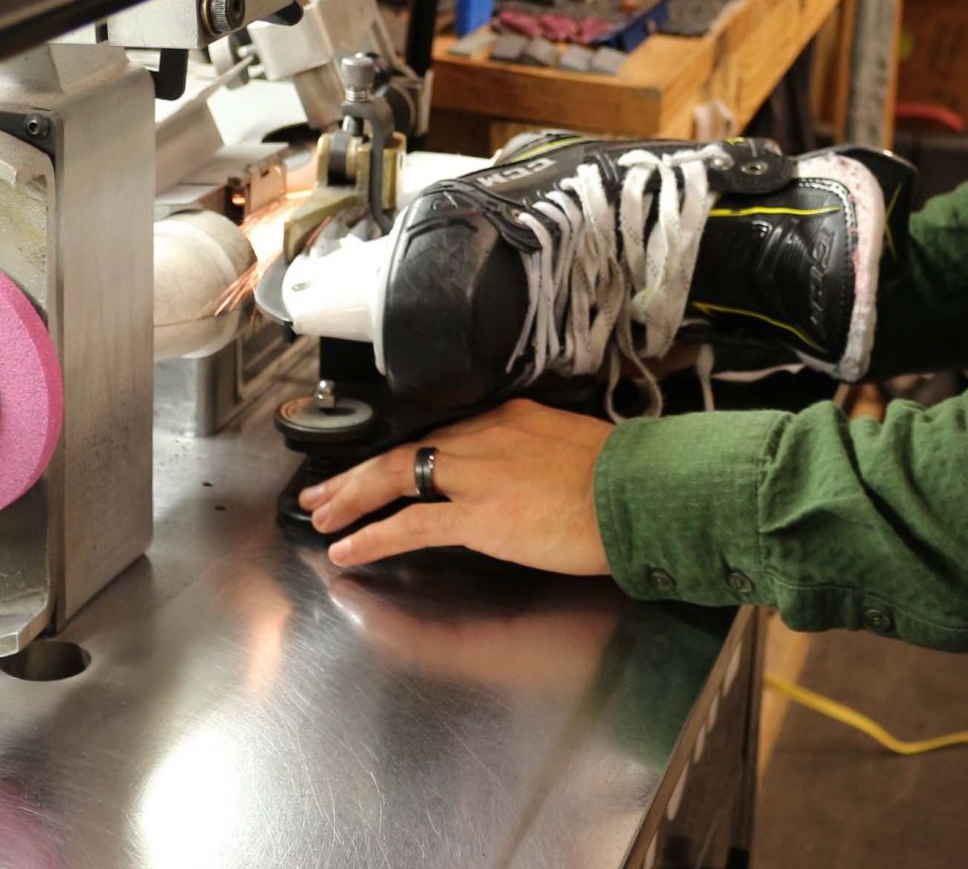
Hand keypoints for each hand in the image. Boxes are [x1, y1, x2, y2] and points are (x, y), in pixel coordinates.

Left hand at [299, 398, 614, 573]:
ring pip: (396, 475)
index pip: (442, 434)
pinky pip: (411, 523)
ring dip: (352, 498)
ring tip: (323, 517)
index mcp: (511, 417)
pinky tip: (349, 549)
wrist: (645, 492)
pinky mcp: (481, 515)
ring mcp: (479, 474)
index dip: (403, 453)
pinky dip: (374, 534)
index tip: (380, 467)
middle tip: (322, 490)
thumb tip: (527, 472)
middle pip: (406, 448)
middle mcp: (486, 436)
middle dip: (357, 472)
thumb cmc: (626, 479)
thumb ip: (538, 453)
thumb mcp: (576, 446)